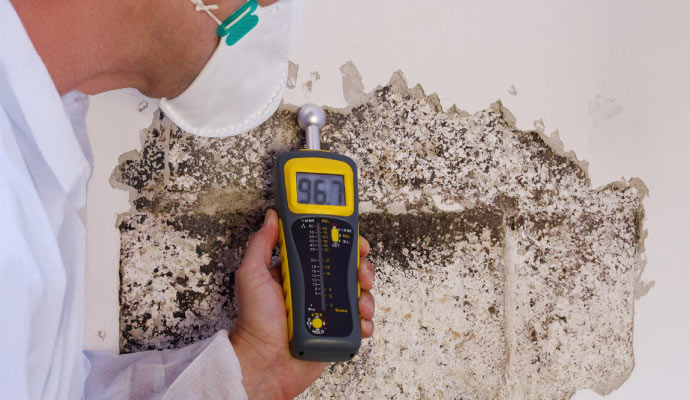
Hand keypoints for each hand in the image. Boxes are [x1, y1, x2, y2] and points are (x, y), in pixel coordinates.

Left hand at [230, 209, 375, 398]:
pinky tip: (360, 320)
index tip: (353, 239)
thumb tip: (271, 217)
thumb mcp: (252, 274)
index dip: (343, 241)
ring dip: (367, 293)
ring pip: (359, 293)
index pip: (327, 248)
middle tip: (361, 272)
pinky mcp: (338, 331)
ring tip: (360, 301)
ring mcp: (328, 309)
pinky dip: (366, 320)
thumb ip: (261, 244)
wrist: (264, 363)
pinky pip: (360, 321)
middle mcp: (316, 288)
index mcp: (299, 271)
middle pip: (349, 268)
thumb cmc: (254, 323)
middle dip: (362, 267)